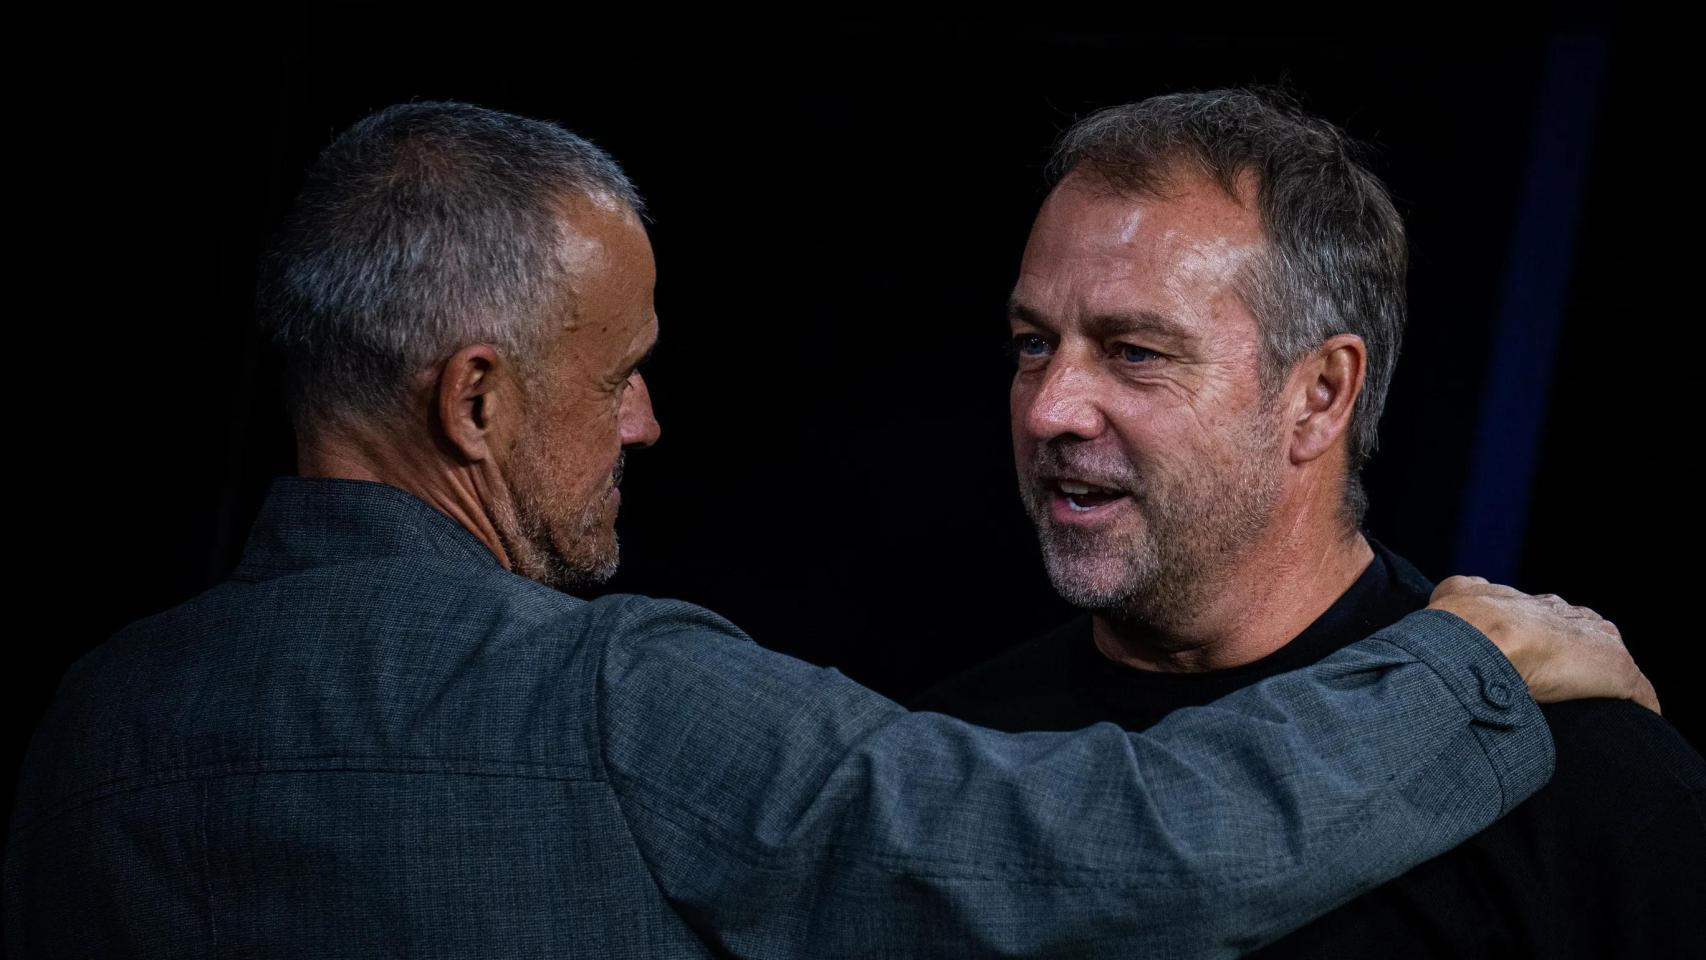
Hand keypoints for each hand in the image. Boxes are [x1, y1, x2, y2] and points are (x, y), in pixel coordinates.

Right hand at [1428, 576, 1658, 713]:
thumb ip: (1465, 588)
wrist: (1484, 640)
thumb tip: (1470, 586)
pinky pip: (1639, 691)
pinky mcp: (1619, 673)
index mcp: (1538, 605)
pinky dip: (1639, 705)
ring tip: (1597, 706)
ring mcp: (1599, 643)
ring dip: (1606, 680)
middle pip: (1588, 634)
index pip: (1553, 617)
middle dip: (1580, 655)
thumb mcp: (1456, 592)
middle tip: (1563, 684)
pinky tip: (1637, 721)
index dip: (1546, 637)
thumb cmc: (1466, 622)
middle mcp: (1574, 617)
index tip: (1538, 656)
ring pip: (1613, 660)